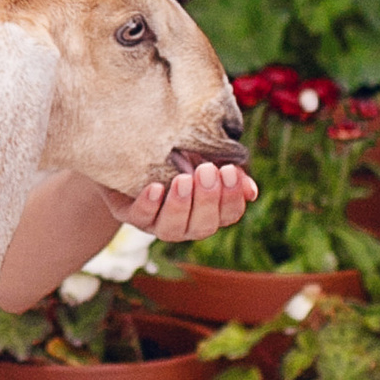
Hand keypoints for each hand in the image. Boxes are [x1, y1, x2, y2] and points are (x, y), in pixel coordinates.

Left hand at [116, 159, 258, 245]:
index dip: (231, 197)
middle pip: (203, 227)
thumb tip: (250, 191)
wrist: (131, 149)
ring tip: (183, 180)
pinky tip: (155, 188)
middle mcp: (185, 223)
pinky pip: (139, 217)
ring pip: (172, 230)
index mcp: (208, 211)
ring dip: (180, 206)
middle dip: (207, 200)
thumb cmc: (176, 153)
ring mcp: (156, 223)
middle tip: (206, 171)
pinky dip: (148, 205)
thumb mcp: (203, 156)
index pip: (228, 215)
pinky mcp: (129, 214)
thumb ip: (225, 170)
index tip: (229, 170)